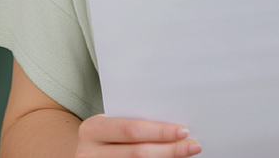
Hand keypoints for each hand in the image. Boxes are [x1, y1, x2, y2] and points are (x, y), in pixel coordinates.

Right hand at [75, 114, 200, 157]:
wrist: (86, 155)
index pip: (131, 130)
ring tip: (185, 155)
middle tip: (192, 146)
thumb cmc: (105, 137)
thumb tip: (174, 128)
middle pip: (137, 153)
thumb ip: (131, 124)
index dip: (159, 132)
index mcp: (92, 130)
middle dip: (169, 149)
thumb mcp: (110, 126)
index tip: (183, 130)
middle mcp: (88, 153)